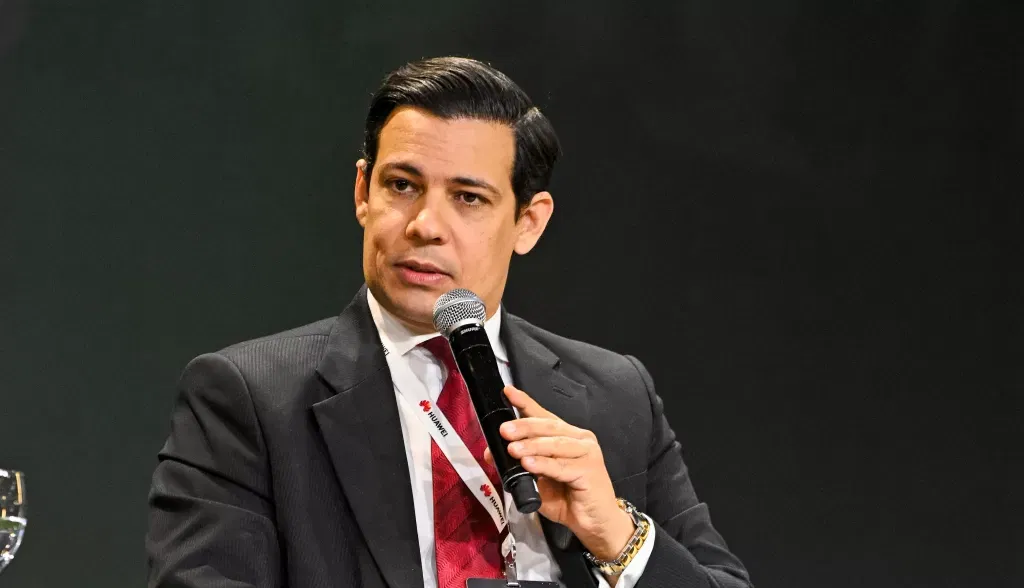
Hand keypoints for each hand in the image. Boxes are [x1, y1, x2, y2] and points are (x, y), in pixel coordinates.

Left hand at [482, 385, 634, 563]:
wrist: (595, 523)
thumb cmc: (569, 499)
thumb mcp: (537, 480)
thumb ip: (518, 465)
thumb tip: (491, 453)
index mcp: (567, 437)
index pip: (545, 416)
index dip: (526, 403)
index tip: (508, 392)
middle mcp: (580, 439)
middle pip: (549, 427)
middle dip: (524, 426)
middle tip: (504, 430)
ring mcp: (588, 453)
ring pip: (555, 444)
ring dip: (532, 446)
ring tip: (512, 449)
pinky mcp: (590, 471)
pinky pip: (562, 466)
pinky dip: (544, 465)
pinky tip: (529, 464)